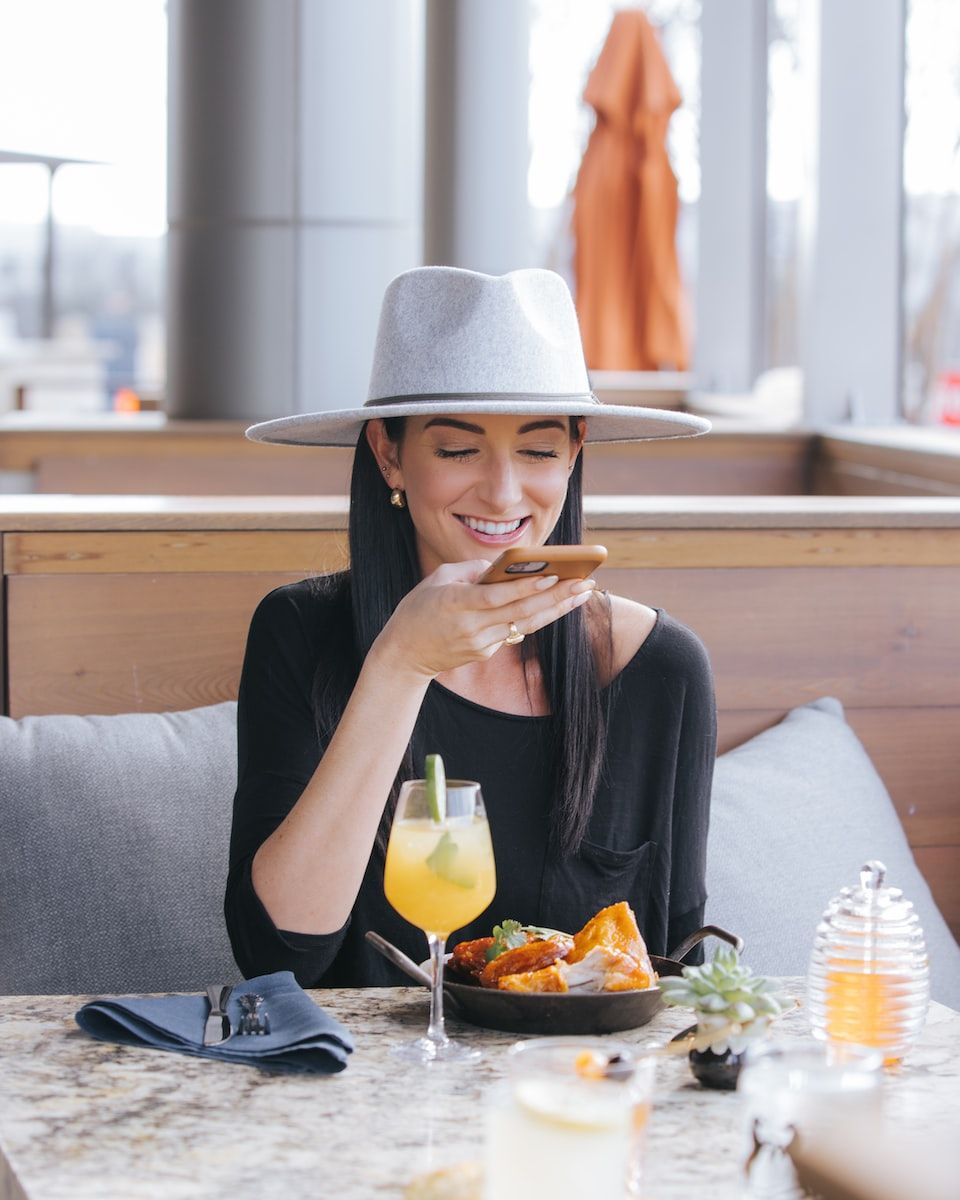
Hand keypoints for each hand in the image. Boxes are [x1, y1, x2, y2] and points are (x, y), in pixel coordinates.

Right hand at [370, 559, 596, 679]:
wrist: (404, 654)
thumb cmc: (418, 609)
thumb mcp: (437, 579)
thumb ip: (471, 570)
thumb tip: (503, 565)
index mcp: (457, 604)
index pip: (499, 597)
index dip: (526, 587)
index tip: (553, 575)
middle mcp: (472, 627)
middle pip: (522, 612)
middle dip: (557, 597)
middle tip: (585, 583)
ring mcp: (481, 643)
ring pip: (525, 624)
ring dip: (557, 608)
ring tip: (582, 593)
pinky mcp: (485, 653)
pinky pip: (514, 631)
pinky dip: (535, 617)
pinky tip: (557, 604)